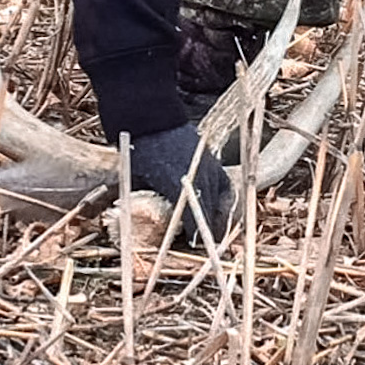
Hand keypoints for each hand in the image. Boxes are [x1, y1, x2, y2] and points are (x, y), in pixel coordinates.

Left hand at [128, 123, 232, 242]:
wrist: (154, 119)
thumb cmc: (142, 151)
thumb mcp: (140, 180)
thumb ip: (149, 202)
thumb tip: (150, 222)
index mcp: (180, 186)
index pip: (194, 219)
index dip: (196, 235)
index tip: (195, 245)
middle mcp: (200, 178)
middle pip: (211, 212)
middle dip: (209, 230)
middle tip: (204, 244)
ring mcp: (210, 168)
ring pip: (222, 200)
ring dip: (219, 215)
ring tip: (215, 229)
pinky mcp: (214, 162)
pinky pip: (224, 186)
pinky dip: (223, 199)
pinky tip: (218, 207)